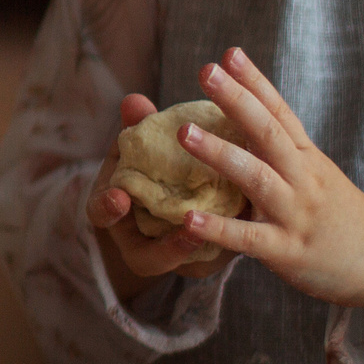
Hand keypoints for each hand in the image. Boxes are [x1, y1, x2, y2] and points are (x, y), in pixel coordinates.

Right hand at [83, 92, 236, 292]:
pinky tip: (259, 212)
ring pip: (193, 264)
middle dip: (172, 246)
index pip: (104, 218)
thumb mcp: (134, 152)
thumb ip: (135, 129)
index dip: (107, 209)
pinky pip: (223, 253)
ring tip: (231, 228)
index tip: (118, 198)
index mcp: (117, 219)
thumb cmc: (148, 174)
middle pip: (153, 259)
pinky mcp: (213, 258)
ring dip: (211, 248)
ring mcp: (180, 260)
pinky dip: (238, 236)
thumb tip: (136, 100)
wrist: (168, 212)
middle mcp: (145, 249)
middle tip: (189, 224)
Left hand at [169, 50, 363, 310]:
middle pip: (268, 132)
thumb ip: (280, 150)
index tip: (230, 53)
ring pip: (257, 178)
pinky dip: (218, 228)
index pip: (280, 112)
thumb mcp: (314, 175)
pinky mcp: (287, 250)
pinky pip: (249, 239)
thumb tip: (241, 116)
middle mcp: (303, 179)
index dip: (256, 82)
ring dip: (219, 153)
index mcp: (306, 158)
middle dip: (236, 100)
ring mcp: (296, 213)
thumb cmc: (337, 215)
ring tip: (182, 132)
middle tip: (206, 71)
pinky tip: (188, 219)